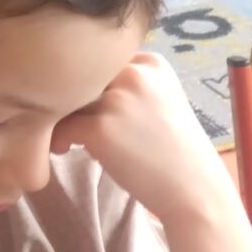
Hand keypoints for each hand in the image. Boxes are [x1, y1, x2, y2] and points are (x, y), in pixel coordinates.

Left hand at [53, 53, 229, 227]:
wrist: (193, 189)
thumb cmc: (175, 151)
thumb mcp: (162, 101)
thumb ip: (130, 86)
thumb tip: (77, 83)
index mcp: (151, 63)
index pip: (103, 62)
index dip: (93, 85)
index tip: (96, 109)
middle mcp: (134, 73)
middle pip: (83, 78)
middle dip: (76, 101)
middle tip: (78, 126)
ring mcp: (117, 99)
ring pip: (67, 101)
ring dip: (63, 119)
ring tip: (72, 139)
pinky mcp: (101, 128)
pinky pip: (61, 127)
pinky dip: (57, 140)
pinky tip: (65, 150)